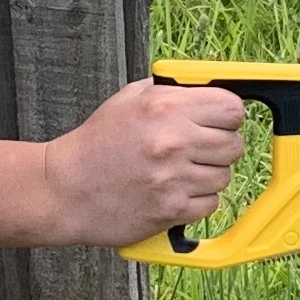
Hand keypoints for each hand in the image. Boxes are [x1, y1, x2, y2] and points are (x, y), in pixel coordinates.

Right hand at [38, 79, 245, 244]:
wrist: (64, 189)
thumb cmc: (95, 145)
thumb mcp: (128, 99)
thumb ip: (170, 91)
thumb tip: (207, 89)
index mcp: (165, 107)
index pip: (232, 109)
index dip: (228, 116)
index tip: (219, 122)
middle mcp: (173, 141)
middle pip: (235, 145)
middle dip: (220, 147)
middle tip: (198, 150)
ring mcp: (174, 178)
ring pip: (224, 176)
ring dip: (208, 176)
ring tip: (179, 172)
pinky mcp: (172, 210)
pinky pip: (210, 204)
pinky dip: (196, 200)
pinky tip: (173, 191)